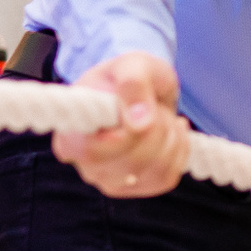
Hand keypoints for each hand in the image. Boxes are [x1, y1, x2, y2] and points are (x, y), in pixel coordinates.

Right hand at [51, 52, 188, 197]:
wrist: (142, 90)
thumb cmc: (128, 75)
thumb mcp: (131, 64)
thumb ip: (133, 84)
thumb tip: (141, 124)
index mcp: (70, 136)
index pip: (95, 151)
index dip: (127, 132)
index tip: (141, 103)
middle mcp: (86, 165)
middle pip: (132, 163)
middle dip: (158, 128)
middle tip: (155, 105)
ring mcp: (110, 181)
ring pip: (154, 173)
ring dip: (172, 138)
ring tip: (162, 116)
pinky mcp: (136, 187)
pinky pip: (167, 178)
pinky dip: (180, 151)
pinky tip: (172, 132)